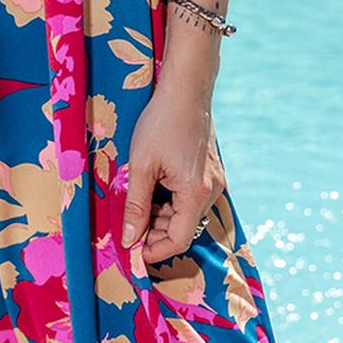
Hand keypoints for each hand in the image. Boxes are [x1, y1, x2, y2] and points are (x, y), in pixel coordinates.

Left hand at [120, 84, 224, 264]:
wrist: (186, 91)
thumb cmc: (162, 123)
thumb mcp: (141, 166)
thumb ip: (135, 206)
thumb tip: (129, 238)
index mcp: (195, 194)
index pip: (178, 240)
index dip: (154, 251)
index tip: (132, 251)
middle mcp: (211, 192)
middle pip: (183, 230)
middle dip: (155, 233)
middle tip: (128, 225)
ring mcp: (214, 182)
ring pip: (186, 215)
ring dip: (161, 217)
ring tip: (137, 202)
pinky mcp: (211, 174)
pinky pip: (191, 200)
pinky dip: (171, 203)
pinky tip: (152, 189)